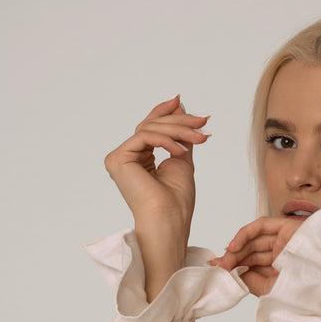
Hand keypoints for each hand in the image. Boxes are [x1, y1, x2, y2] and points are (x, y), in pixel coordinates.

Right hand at [104, 94, 208, 231]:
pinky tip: (180, 150)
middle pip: (151, 126)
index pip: (150, 128)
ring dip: (178, 130)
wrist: (169, 220)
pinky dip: (165, 140)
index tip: (181, 101)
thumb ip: (179, 136)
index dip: (164, 112)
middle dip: (180, 121)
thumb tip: (179, 108)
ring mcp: (120, 158)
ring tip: (200, 137)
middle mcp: (126, 157)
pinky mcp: (117, 159)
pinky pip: (143, 137)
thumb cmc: (176, 201)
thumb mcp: (181, 159)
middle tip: (203, 121)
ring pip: (149, 128)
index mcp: (139, 159)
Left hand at [210, 215, 306, 296]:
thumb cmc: (304, 290)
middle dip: (233, 259)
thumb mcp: (269, 289)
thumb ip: (249, 279)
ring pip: (254, 240)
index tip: (219, 271)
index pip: (254, 264)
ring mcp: (286, 240)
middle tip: (219, 267)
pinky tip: (233, 246)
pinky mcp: (287, 227)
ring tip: (225, 261)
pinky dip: (244, 233)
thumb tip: (230, 271)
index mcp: (282, 270)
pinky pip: (261, 226)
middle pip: (252, 252)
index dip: (235, 266)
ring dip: (237, 249)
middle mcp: (284, 254)